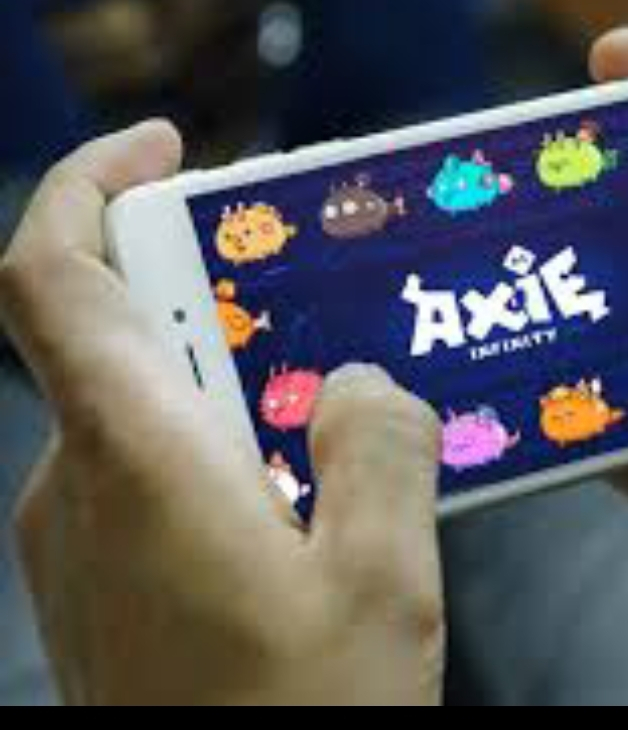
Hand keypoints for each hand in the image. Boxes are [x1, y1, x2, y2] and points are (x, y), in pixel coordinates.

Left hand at [0, 123, 444, 705]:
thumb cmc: (299, 728)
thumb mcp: (382, 584)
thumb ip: (378, 452)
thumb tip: (361, 386)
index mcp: (136, 461)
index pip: (53, 274)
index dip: (91, 185)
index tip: (168, 149)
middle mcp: (79, 489)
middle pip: (109, 329)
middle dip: (201, 283)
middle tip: (308, 281)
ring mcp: (79, 544)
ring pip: (136, 406)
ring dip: (221, 370)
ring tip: (330, 387)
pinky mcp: (104, 589)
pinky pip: (150, 472)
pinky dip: (217, 439)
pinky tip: (306, 483)